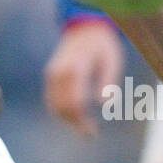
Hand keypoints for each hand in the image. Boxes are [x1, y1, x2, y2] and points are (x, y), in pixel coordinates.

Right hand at [43, 21, 125, 137]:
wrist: (85, 29)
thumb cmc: (103, 47)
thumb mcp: (112, 61)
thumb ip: (108, 81)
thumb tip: (103, 103)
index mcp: (76, 69)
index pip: (75, 103)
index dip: (82, 121)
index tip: (92, 132)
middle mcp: (59, 72)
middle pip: (62, 107)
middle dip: (75, 123)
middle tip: (90, 133)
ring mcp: (52, 73)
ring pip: (53, 105)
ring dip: (66, 119)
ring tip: (83, 126)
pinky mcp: (50, 75)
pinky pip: (50, 98)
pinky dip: (59, 110)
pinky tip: (74, 116)